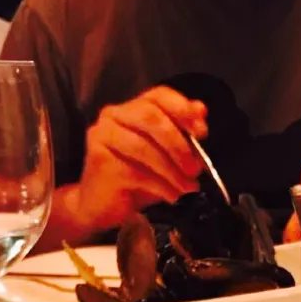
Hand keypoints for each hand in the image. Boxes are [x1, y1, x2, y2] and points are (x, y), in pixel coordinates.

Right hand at [76, 86, 208, 231]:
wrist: (104, 206)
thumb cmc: (137, 178)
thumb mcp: (166, 156)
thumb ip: (183, 132)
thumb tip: (200, 110)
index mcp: (132, 108)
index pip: (159, 95)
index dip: (183, 110)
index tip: (201, 132)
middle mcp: (113, 115)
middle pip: (151, 117)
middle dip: (179, 144)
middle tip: (195, 169)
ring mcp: (102, 135)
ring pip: (144, 148)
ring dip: (172, 171)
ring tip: (188, 188)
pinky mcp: (99, 160)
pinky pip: (136, 172)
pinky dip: (161, 186)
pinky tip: (172, 196)